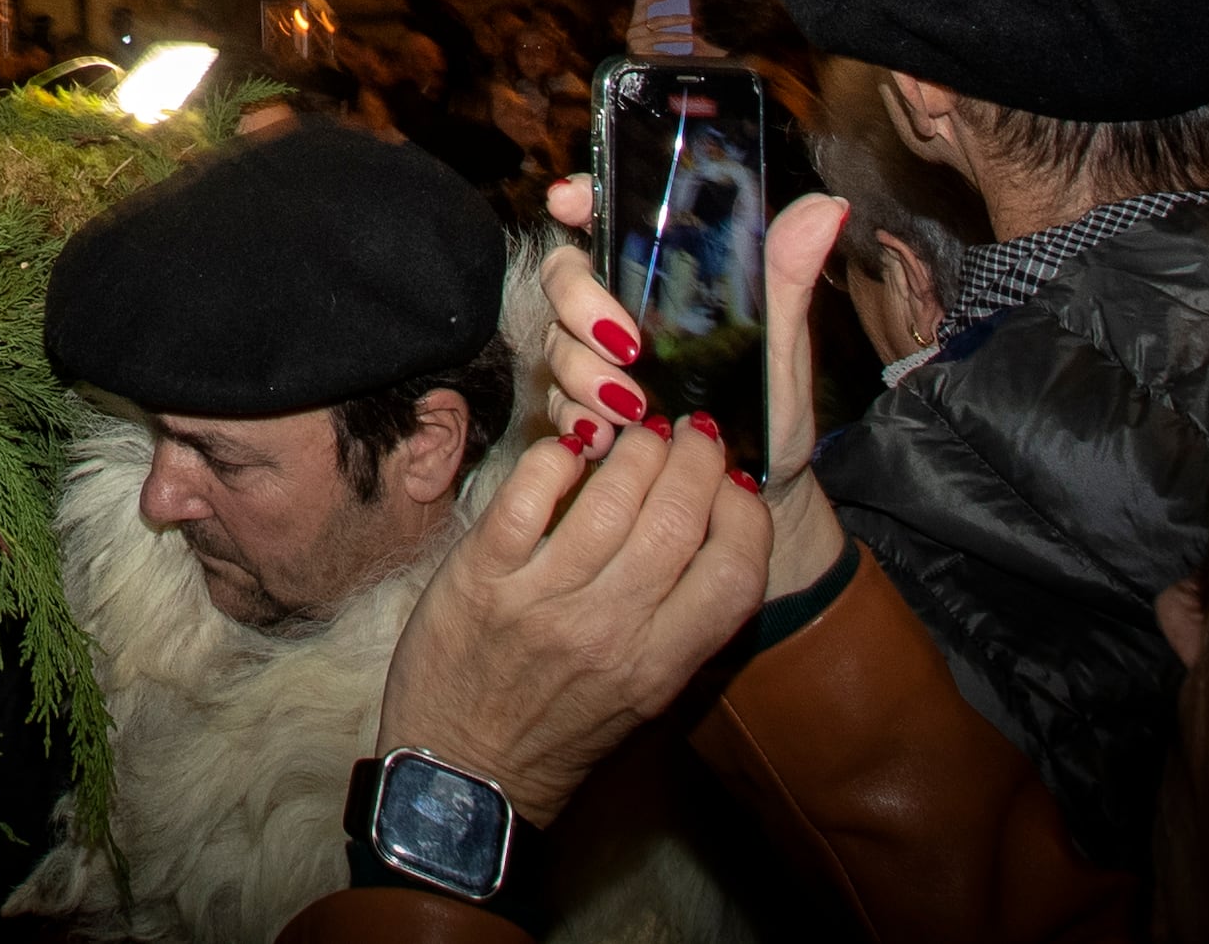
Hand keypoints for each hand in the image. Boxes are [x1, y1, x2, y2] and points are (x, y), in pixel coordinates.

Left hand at [370, 408, 772, 823]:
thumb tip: (714, 531)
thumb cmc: (558, 731)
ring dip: (632, 449)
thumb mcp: (643, 697)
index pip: (735, 572)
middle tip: (690, 434)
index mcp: (659, 667)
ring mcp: (542, 602)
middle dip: (694, 458)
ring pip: (610, 497)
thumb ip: (680, 623)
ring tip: (636, 432)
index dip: (745, 512)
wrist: (463, 776)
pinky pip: (527, 496)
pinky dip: (555, 460)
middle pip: (677, 518)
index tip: (734, 480)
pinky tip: (568, 453)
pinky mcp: (480, 579)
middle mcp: (609, 632)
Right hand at [533, 178, 850, 602]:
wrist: (760, 488)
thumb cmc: (773, 406)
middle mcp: (619, 306)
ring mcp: (596, 358)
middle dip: (580, 304)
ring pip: (557, 343)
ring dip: (584, 374)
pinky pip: (558, 405)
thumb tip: (827, 208)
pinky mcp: (585, 409)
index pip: (606, 214)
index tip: (569, 202)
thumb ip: (788, 274)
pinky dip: (578, 421)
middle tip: (626, 344)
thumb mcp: (784, 342)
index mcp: (661, 274)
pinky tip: (605, 441)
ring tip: (633, 410)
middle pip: (564, 275)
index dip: (578, 196)